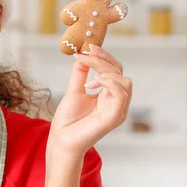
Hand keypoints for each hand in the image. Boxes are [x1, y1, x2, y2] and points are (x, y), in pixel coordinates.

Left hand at [48, 44, 132, 161]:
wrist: (61, 139)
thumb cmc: (68, 119)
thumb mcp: (74, 89)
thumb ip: (80, 73)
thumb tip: (83, 54)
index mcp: (109, 95)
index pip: (116, 70)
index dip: (105, 57)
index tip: (89, 47)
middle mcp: (117, 102)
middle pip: (120, 73)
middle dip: (103, 60)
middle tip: (86, 55)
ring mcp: (117, 110)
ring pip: (124, 82)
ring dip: (105, 71)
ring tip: (87, 77)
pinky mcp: (114, 118)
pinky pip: (121, 95)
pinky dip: (108, 83)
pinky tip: (92, 83)